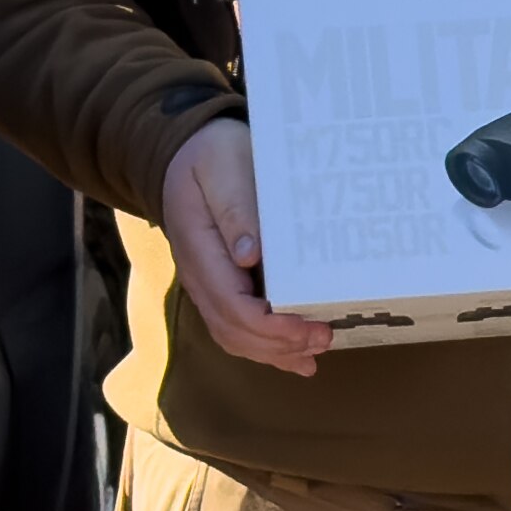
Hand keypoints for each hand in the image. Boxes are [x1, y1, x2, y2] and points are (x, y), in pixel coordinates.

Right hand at [163, 117, 329, 376]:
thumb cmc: (212, 155)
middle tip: (326, 338)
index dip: (271, 326)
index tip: (308, 327)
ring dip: (275, 351)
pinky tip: (297, 356)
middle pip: (233, 329)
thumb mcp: (224, 167)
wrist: (184, 153)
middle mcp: (198, 274)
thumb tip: (248, 256)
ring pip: (234, 336)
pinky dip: (267, 347)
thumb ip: (235, 210)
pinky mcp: (219, 285)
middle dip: (280, 344)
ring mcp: (205, 284)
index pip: (231, 304)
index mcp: (198, 248)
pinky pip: (236, 327)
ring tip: (316, 351)